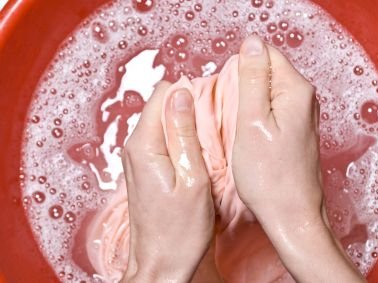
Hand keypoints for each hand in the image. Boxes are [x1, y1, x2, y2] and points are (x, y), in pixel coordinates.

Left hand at [121, 83, 214, 281]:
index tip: (211, 109)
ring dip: (185, 126)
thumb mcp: (192, 178)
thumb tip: (181, 92)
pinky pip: (162, 139)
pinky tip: (195, 158)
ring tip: (206, 146)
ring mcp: (136, 158)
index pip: (163, 93)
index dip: (190, 94)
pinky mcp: (143, 168)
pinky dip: (180, 140)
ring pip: (163, 121)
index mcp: (145, 145)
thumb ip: (184, 132)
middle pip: (162, 105)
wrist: (161, 264)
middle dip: (188, 108)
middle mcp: (134, 147)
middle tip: (212, 131)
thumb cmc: (180, 230)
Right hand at [232, 35, 365, 281]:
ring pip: (264, 93)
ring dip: (246, 105)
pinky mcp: (294, 131)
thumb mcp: (251, 121)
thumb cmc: (269, 175)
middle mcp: (304, 98)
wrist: (290, 214)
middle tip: (233, 118)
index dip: (240, 70)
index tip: (231, 97)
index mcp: (295, 89)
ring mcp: (301, 115)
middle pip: (264, 72)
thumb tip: (250, 43)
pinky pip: (269, 111)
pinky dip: (253, 119)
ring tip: (239, 131)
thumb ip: (251, 79)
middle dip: (242, 88)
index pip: (263, 54)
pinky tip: (247, 139)